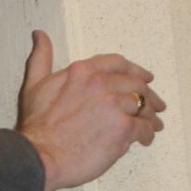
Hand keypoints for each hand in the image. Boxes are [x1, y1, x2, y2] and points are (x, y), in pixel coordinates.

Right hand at [15, 30, 164, 190]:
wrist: (41, 155)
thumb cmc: (36, 126)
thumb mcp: (35, 84)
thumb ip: (42, 58)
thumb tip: (40, 35)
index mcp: (83, 71)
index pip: (118, 64)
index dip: (135, 70)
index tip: (145, 77)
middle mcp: (101, 83)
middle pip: (135, 84)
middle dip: (149, 95)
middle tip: (156, 105)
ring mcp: (114, 105)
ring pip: (143, 105)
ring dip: (150, 116)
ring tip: (153, 124)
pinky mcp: (123, 128)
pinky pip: (144, 128)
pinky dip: (148, 133)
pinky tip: (146, 139)